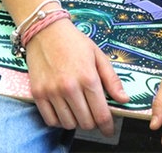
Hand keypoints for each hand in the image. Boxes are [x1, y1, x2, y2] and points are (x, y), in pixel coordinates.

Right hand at [26, 17, 129, 136]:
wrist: (46, 31)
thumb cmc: (74, 42)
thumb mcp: (98, 55)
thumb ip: (112, 79)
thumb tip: (124, 99)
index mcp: (88, 77)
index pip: (101, 114)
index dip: (107, 126)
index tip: (109, 130)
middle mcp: (70, 87)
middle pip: (86, 122)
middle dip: (93, 122)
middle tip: (93, 113)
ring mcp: (52, 92)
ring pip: (69, 124)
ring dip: (76, 121)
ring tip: (79, 108)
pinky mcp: (38, 94)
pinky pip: (51, 120)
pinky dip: (59, 120)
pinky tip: (65, 109)